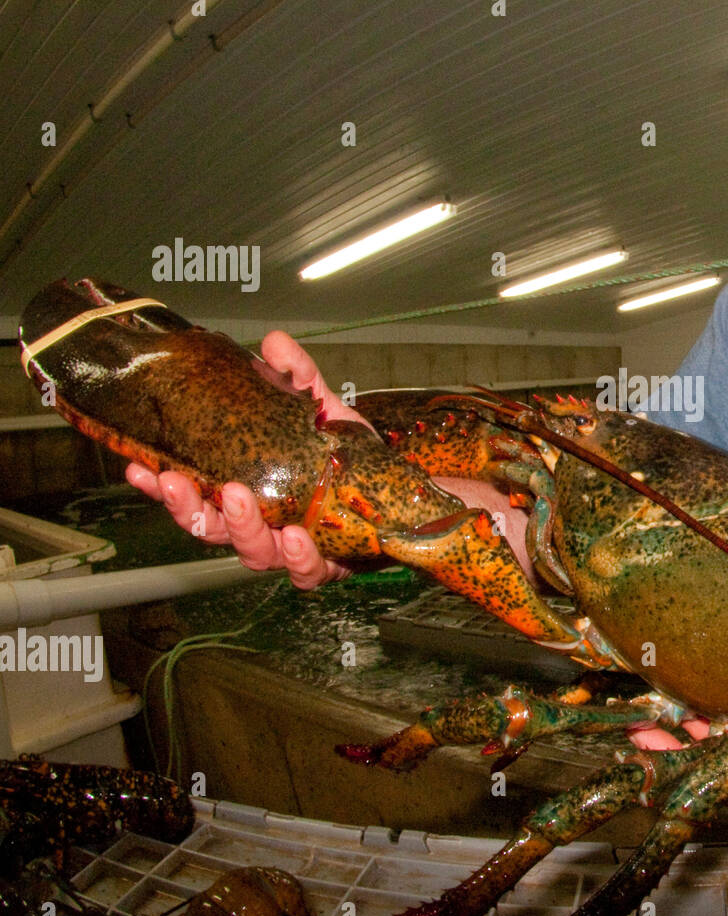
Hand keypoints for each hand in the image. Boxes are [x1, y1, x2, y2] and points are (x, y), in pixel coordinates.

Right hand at [126, 331, 359, 588]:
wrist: (400, 491)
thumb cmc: (351, 460)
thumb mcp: (324, 412)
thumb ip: (298, 380)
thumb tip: (273, 343)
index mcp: (249, 492)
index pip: (195, 495)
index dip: (163, 486)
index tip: (139, 469)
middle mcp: (263, 526)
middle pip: (210, 529)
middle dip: (189, 508)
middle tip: (179, 483)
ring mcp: (291, 551)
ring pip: (253, 553)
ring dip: (242, 528)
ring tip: (238, 499)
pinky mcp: (327, 567)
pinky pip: (306, 572)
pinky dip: (299, 558)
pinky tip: (297, 537)